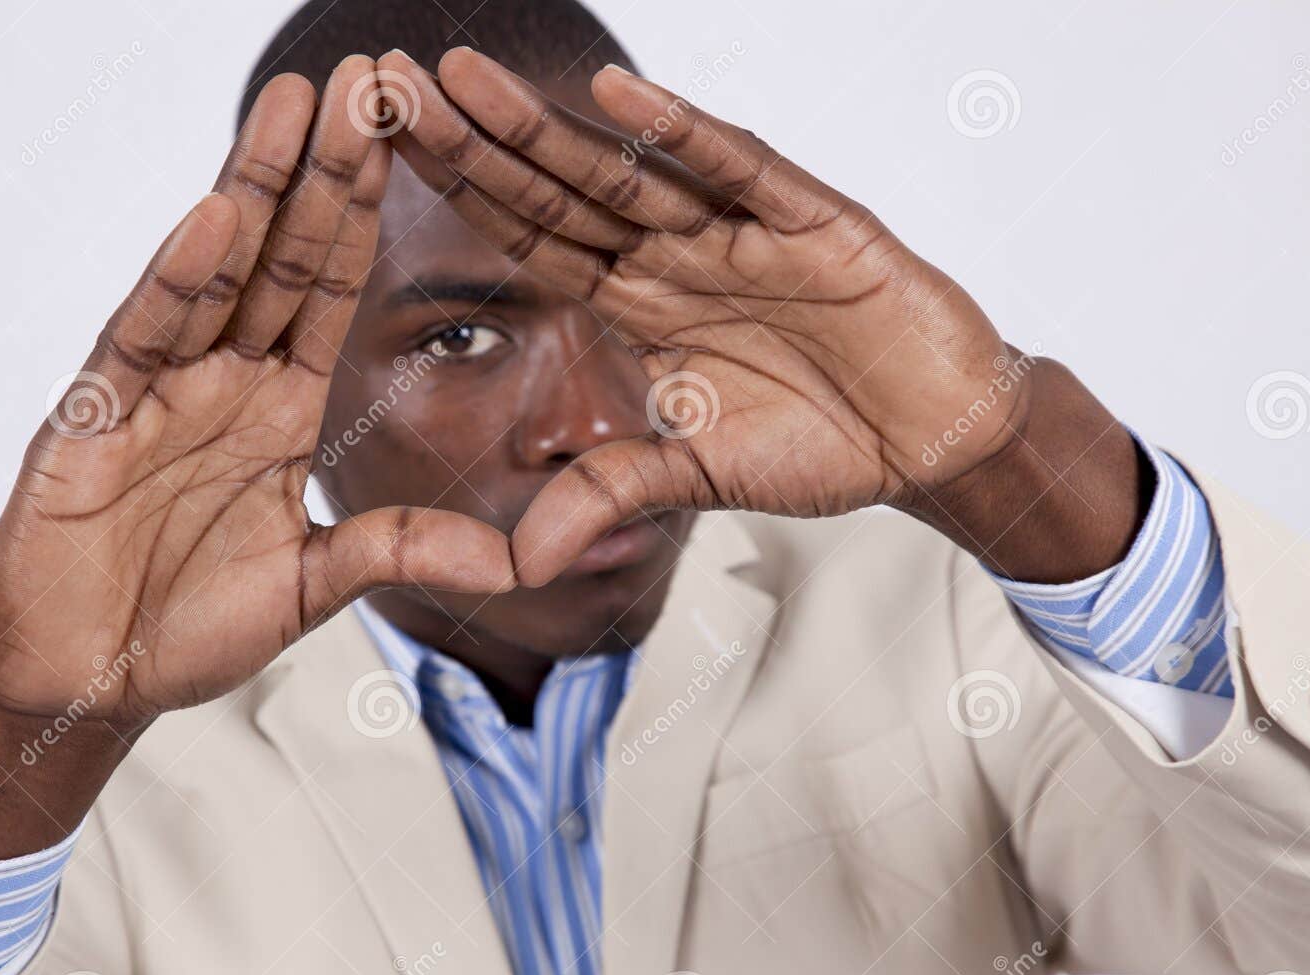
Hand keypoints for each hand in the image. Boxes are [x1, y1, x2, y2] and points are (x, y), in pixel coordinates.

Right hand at [0, 56, 513, 726]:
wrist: (85, 682)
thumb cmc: (185, 628)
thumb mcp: (315, 587)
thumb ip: (401, 551)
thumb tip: (515, 562)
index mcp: (280, 411)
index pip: (331, 291)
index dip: (368, 215)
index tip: (409, 136)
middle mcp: (225, 383)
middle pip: (285, 257)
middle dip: (329, 171)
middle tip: (371, 79)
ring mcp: (159, 391)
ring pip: (219, 272)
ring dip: (260, 188)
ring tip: (300, 104)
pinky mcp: (96, 418)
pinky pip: (146, 337)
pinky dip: (181, 279)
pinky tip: (222, 215)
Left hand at [383, 49, 1139, 584]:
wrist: (931, 438)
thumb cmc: (818, 443)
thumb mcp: (694, 473)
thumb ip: (608, 496)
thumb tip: (520, 562)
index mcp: (640, 301)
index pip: (529, 238)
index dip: (459, 196)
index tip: (378, 154)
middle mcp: (675, 252)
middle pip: (555, 189)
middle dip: (470, 140)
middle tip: (382, 84)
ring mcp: (739, 231)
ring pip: (626, 168)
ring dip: (543, 125)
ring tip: (460, 77)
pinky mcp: (813, 222)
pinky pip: (740, 170)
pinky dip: (684, 134)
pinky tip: (615, 93)